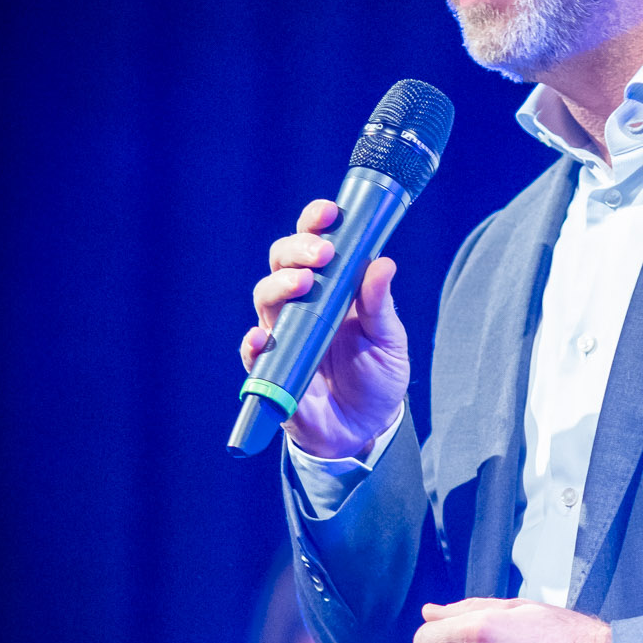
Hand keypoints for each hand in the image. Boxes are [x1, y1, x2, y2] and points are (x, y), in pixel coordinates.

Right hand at [240, 199, 410, 458]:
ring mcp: (284, 335)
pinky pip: (253, 353)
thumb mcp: (389, 340)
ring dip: (280, 286)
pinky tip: (263, 337)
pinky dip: (254, 343)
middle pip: (282, 263)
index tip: (329, 213)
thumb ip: (381, 305)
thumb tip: (383, 263)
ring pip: (265, 298)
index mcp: (332, 288)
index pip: (314, 244)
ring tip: (303, 284)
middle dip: (297, 250)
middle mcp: (302, 305)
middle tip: (322, 254)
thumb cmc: (377, 377)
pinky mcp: (272, 370)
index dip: (315, 223)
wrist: (365, 428)